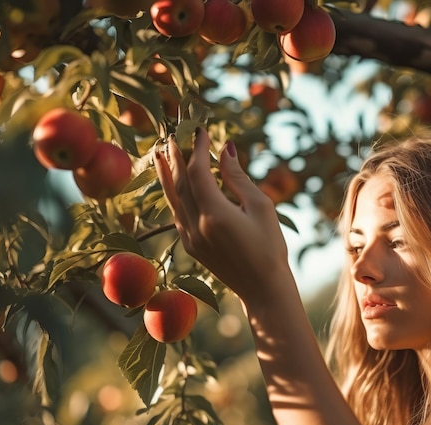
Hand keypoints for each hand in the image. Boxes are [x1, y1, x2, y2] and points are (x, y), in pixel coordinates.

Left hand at [154, 128, 290, 304]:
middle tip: (174, 134)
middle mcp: (196, 225)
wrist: (262, 289)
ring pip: (173, 199)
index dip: (197, 149)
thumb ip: (238, 178)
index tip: (201, 131)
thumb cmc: (270, 247)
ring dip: (166, 174)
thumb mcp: (261, 208)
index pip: (197, 171)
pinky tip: (173, 186)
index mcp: (214, 213)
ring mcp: (190, 237)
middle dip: (176, 156)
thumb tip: (224, 150)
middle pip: (179, 182)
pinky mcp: (191, 247)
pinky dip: (173, 195)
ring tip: (160, 153)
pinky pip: (177, 214)